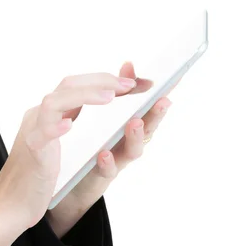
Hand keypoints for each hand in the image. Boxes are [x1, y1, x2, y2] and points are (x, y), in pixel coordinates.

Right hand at [0, 70, 140, 230]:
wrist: (10, 204)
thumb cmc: (37, 174)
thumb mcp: (58, 142)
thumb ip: (74, 121)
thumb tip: (106, 104)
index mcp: (48, 114)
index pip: (75, 85)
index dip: (102, 79)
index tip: (130, 81)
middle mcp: (39, 117)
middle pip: (67, 86)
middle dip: (101, 81)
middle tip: (129, 85)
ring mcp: (33, 133)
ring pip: (54, 103)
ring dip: (83, 97)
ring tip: (110, 98)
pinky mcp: (31, 153)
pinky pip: (41, 135)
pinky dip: (55, 127)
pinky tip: (69, 125)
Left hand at [64, 60, 180, 206]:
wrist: (71, 181)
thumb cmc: (93, 142)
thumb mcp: (106, 114)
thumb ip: (118, 89)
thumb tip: (129, 65)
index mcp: (131, 124)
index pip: (150, 107)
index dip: (164, 95)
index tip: (174, 80)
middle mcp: (129, 142)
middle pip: (148, 128)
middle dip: (156, 114)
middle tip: (162, 101)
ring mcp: (118, 159)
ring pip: (133, 150)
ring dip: (135, 136)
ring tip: (134, 123)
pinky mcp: (100, 175)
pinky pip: (107, 171)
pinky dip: (108, 162)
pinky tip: (104, 154)